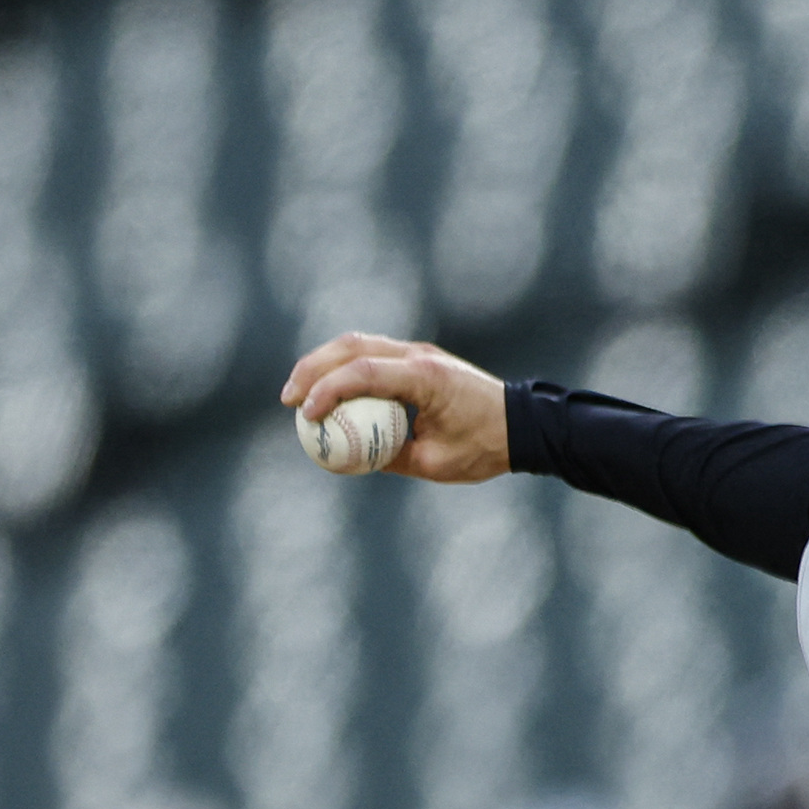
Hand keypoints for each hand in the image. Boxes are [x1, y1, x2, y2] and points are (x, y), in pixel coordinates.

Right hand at [282, 335, 511, 483]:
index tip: (306, 416)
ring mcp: (418, 351)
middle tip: (288, 400)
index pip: (363, 373)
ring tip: (298, 394)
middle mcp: (419, 355)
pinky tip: (327, 390)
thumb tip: (348, 459)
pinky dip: (344, 368)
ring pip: (357, 344)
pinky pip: (371, 355)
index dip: (328, 391)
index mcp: (425, 377)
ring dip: (323, 364)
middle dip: (312, 370)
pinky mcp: (417, 357)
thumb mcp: (435, 464)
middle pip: (351, 347)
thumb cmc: (483, 448)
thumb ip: (390, 458)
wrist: (521, 424)